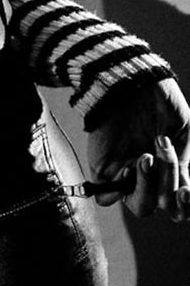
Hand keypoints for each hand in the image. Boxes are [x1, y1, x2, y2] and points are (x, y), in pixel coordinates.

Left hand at [87, 78, 189, 220]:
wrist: (132, 79)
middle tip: (164, 151)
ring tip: (147, 156)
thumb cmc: (159, 100)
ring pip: (141, 206)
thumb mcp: (182, 132)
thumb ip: (184, 164)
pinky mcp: (103, 169)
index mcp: (170, 169)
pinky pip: (107, 197)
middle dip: (168, 186)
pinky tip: (131, 165)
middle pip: (162, 206)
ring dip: (149, 186)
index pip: (179, 203)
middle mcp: (149, 176)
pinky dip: (121, 189)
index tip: (187, 191)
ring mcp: (126, 174)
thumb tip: (181, 192)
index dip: (186, 205)